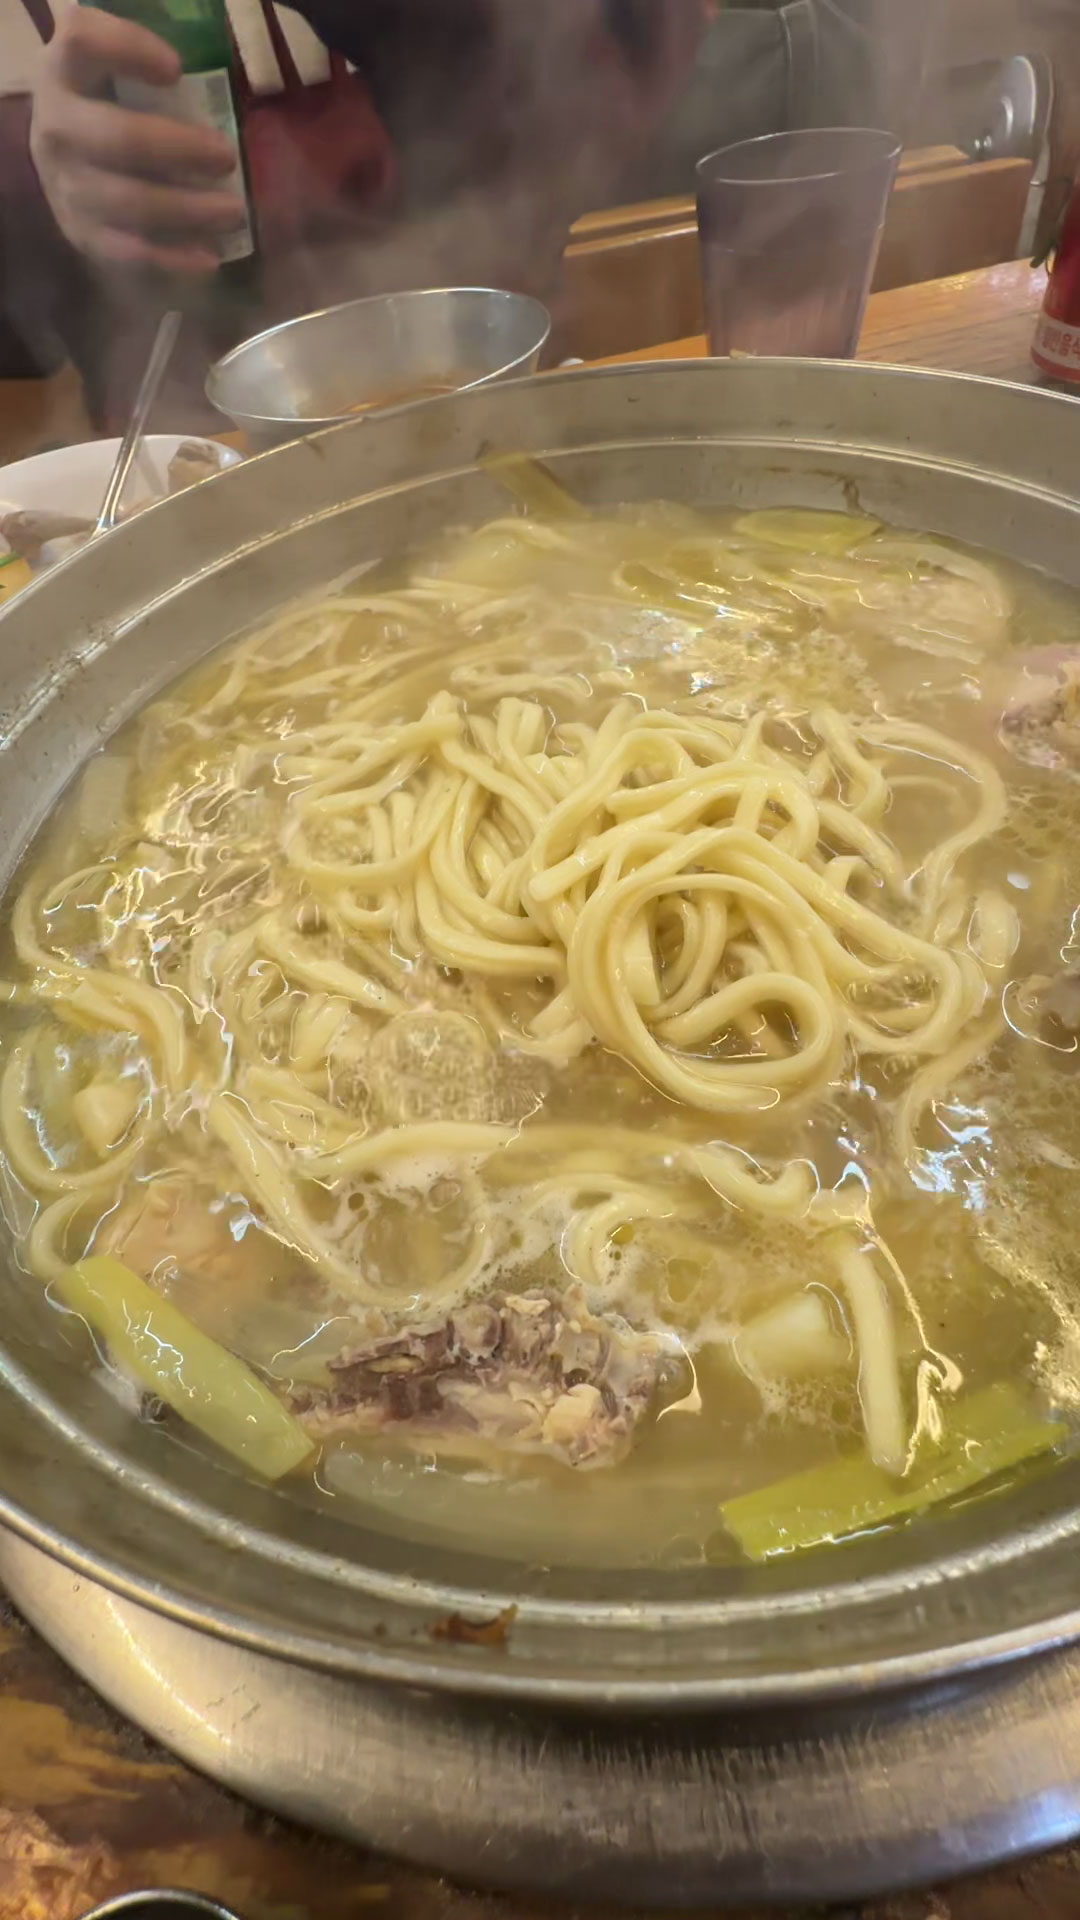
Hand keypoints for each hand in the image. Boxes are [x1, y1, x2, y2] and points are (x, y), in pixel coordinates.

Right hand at [30, 6, 245, 274]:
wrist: (72, 154)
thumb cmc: (118, 100)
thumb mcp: (127, 68)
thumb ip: (164, 57)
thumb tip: (232, 49)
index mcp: (65, 69)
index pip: (82, 40)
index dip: (128, 49)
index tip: (176, 67)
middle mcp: (54, 125)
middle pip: (117, 138)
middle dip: (179, 149)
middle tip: (228, 155)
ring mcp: (63, 184)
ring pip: (126, 203)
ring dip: (187, 210)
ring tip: (235, 212)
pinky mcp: (80, 232)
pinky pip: (125, 253)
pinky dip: (171, 259)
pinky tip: (209, 259)